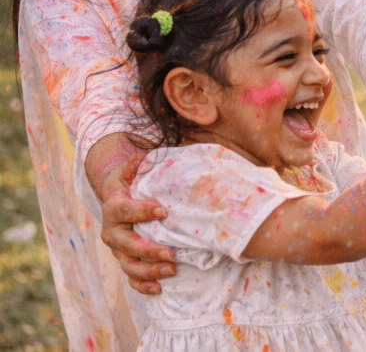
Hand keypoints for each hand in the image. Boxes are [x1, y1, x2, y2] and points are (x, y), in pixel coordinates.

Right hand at [99, 154, 175, 294]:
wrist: (121, 204)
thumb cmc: (134, 188)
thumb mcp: (133, 175)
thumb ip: (136, 167)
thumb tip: (141, 158)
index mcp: (114, 208)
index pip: (124, 210)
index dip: (142, 211)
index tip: (164, 211)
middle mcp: (113, 232)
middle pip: (127, 244)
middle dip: (149, 250)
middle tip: (172, 253)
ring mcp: (118, 250)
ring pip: (129, 265)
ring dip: (150, 271)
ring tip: (172, 269)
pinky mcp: (126, 262)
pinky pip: (131, 279)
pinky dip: (143, 285)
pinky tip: (160, 288)